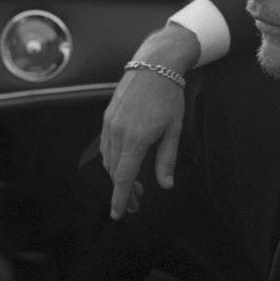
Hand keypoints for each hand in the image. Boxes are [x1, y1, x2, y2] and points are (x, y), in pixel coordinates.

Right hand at [98, 23, 200, 219]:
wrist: (154, 65)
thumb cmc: (168, 96)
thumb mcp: (174, 129)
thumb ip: (167, 159)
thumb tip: (166, 185)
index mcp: (137, 138)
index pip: (124, 176)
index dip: (120, 198)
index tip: (118, 214)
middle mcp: (119, 133)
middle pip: (114, 171)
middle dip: (122, 191)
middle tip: (135, 203)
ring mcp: (110, 124)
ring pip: (107, 159)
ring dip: (117, 176)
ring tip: (133, 186)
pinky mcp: (107, 117)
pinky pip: (105, 145)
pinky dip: (112, 160)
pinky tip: (125, 164)